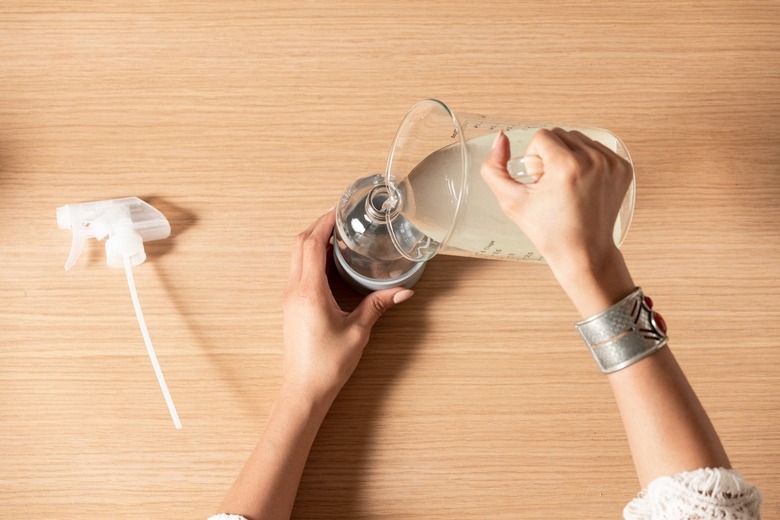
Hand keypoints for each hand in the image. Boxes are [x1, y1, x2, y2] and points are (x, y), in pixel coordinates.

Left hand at [282, 209, 413, 404]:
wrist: (303, 390)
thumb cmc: (327, 364)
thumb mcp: (358, 332)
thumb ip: (378, 306)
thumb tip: (404, 291)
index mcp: (310, 291)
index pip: (311, 244)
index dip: (324, 222)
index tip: (339, 208)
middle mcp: (295, 290)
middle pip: (299, 244)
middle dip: (318, 225)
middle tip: (341, 216)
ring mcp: (290, 297)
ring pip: (295, 256)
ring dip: (312, 240)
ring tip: (336, 233)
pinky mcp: (291, 305)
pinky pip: (297, 270)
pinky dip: (310, 256)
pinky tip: (328, 260)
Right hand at [481, 129, 632, 275]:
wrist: (583, 252)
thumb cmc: (548, 231)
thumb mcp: (510, 201)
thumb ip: (493, 168)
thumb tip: (500, 138)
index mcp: (568, 166)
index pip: (542, 136)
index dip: (533, 159)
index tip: (539, 183)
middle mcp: (594, 160)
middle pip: (560, 134)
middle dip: (550, 156)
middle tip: (551, 186)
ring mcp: (613, 164)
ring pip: (579, 139)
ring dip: (567, 156)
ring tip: (566, 186)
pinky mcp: (623, 168)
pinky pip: (596, 149)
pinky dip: (586, 162)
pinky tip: (581, 185)